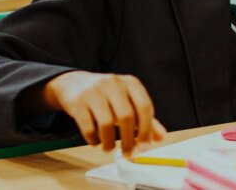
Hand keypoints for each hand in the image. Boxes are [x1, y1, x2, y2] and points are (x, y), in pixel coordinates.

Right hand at [43, 71, 166, 155]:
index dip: (147, 129)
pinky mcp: (78, 101)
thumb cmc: (107, 96)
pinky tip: (96, 142)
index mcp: (130, 83)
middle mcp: (113, 83)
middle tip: (128, 153)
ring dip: (109, 143)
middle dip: (128, 140)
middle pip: (126, 116)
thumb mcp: (128, 101)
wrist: (75, 84)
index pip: (144, 106)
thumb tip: (161, 137)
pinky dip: (94, 140)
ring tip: (109, 148)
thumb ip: (145, 118)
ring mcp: (94, 91)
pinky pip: (88, 127)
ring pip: (106, 123)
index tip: (145, 147)